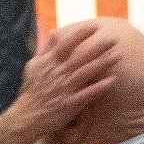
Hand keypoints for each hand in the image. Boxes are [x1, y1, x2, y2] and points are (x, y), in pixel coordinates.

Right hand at [0, 19, 123, 142]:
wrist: (26, 117)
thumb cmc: (32, 90)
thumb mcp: (34, 66)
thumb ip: (45, 50)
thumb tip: (55, 33)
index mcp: (48, 63)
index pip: (65, 44)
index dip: (80, 34)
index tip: (94, 26)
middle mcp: (57, 74)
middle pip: (79, 57)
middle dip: (97, 47)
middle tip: (113, 39)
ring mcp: (64, 89)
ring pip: (85, 73)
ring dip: (101, 64)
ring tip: (117, 56)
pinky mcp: (69, 104)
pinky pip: (86, 94)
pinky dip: (99, 87)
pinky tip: (112, 81)